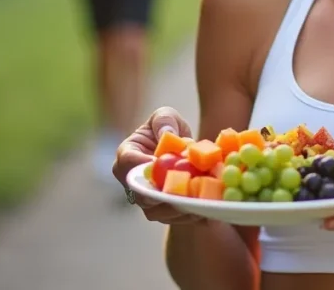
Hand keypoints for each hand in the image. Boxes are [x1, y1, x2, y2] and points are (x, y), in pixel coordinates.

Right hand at [112, 106, 203, 224]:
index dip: (143, 167)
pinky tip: (207, 212)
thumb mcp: (165, 115)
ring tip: (198, 205)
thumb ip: (164, 121)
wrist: (178, 144)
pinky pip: (174, 218)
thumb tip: (167, 133)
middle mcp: (133, 181)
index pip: (127, 164)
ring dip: (178, 212)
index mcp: (127, 155)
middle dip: (162, 198)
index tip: (161, 166)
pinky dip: (190, 217)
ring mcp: (147, 199)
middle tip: (182, 194)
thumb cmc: (167, 126)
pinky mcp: (164, 209)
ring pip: (157, 212)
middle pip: (141, 196)